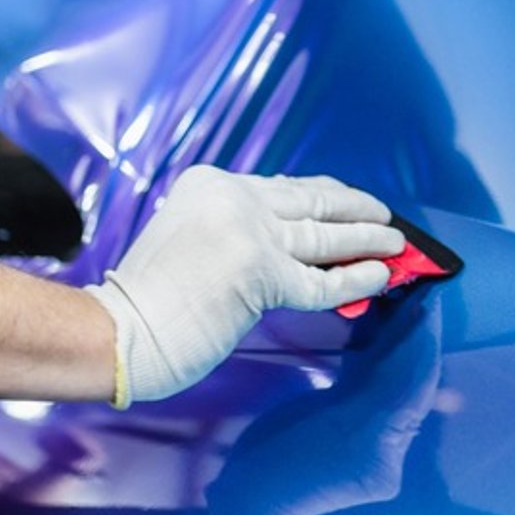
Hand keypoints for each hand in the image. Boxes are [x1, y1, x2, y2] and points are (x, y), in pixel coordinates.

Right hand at [87, 166, 403, 405]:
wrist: (116, 331)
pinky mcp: (262, 273)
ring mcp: (250, 233)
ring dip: (369, 239)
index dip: (325, 197)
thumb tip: (299, 250)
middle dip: (357, 210)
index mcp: (212, 183)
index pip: (285, 187)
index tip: (351, 202)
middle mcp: (234, 198)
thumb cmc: (149, 301)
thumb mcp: (190, 238)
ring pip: (326, 236)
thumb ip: (239, 232)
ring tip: (398, 243)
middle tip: (387, 217)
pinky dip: (358, 279)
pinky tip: (382, 277)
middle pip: (313, 202)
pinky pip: (323, 280)